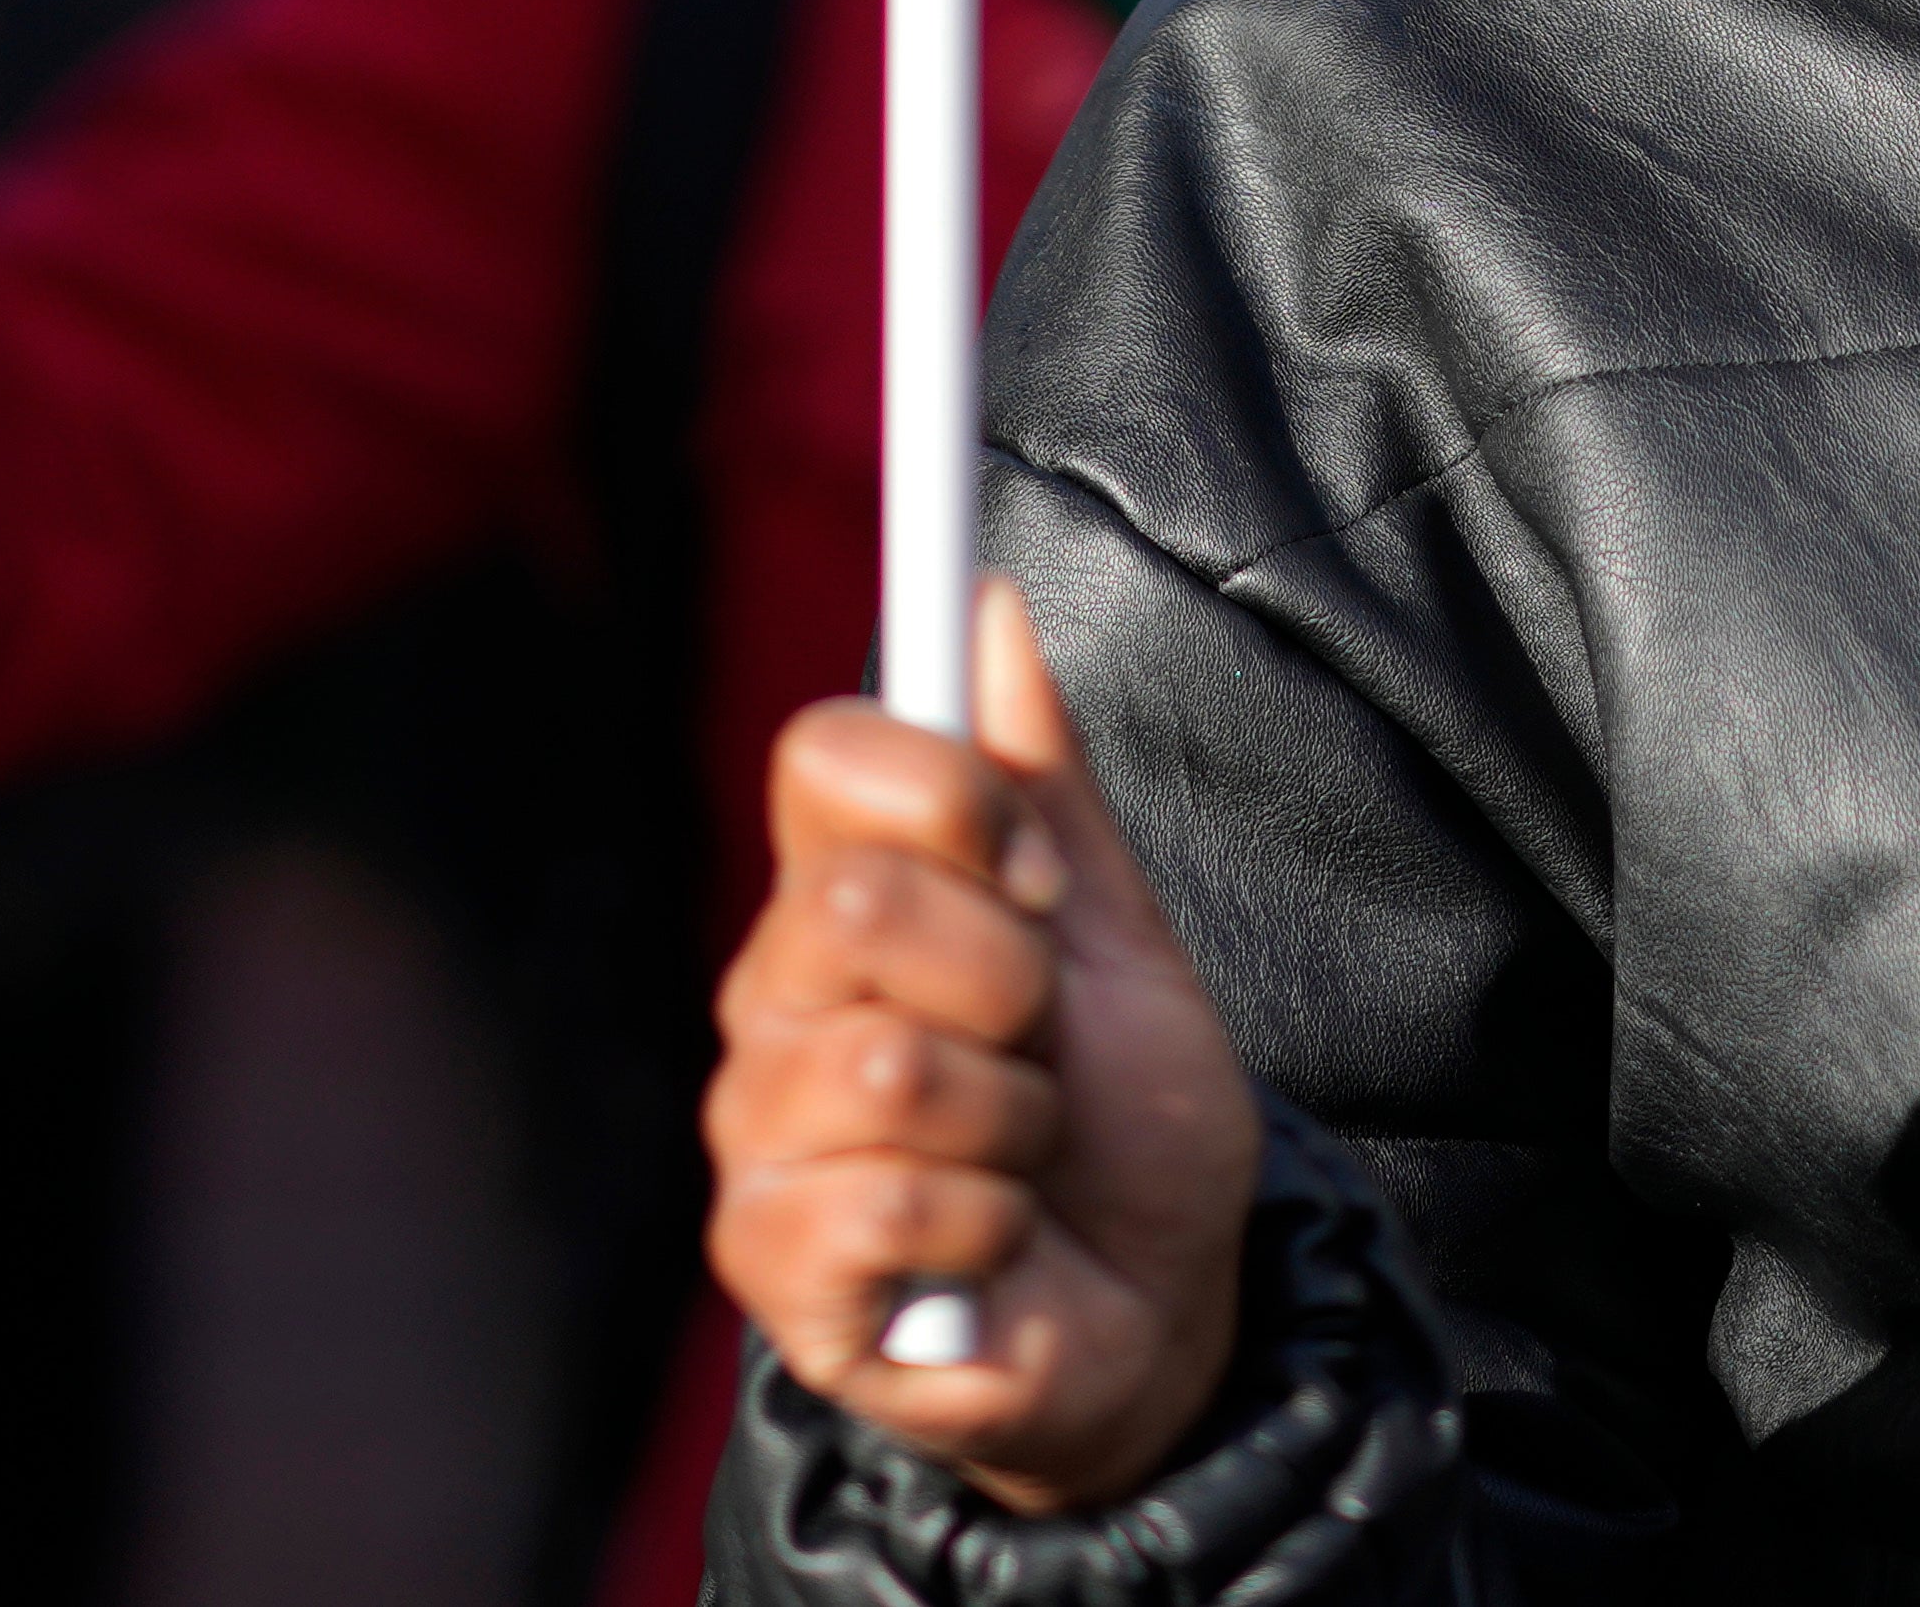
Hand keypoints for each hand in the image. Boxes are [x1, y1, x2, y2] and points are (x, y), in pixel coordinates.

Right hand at [708, 576, 1261, 1510]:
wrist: (1161, 1313)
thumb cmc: (1127, 1128)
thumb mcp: (1116, 935)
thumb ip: (1044, 779)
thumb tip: (983, 607)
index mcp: (843, 896)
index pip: (824, 757)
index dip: (952, 794)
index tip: (1040, 871)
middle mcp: (774, 998)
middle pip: (858, 899)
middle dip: (1011, 977)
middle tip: (1041, 1042)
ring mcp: (758, 1131)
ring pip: (886, 1060)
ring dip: (1015, 1118)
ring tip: (1022, 1154)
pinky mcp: (768, 1261)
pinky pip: (889, 1199)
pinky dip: (991, 1225)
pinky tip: (991, 1245)